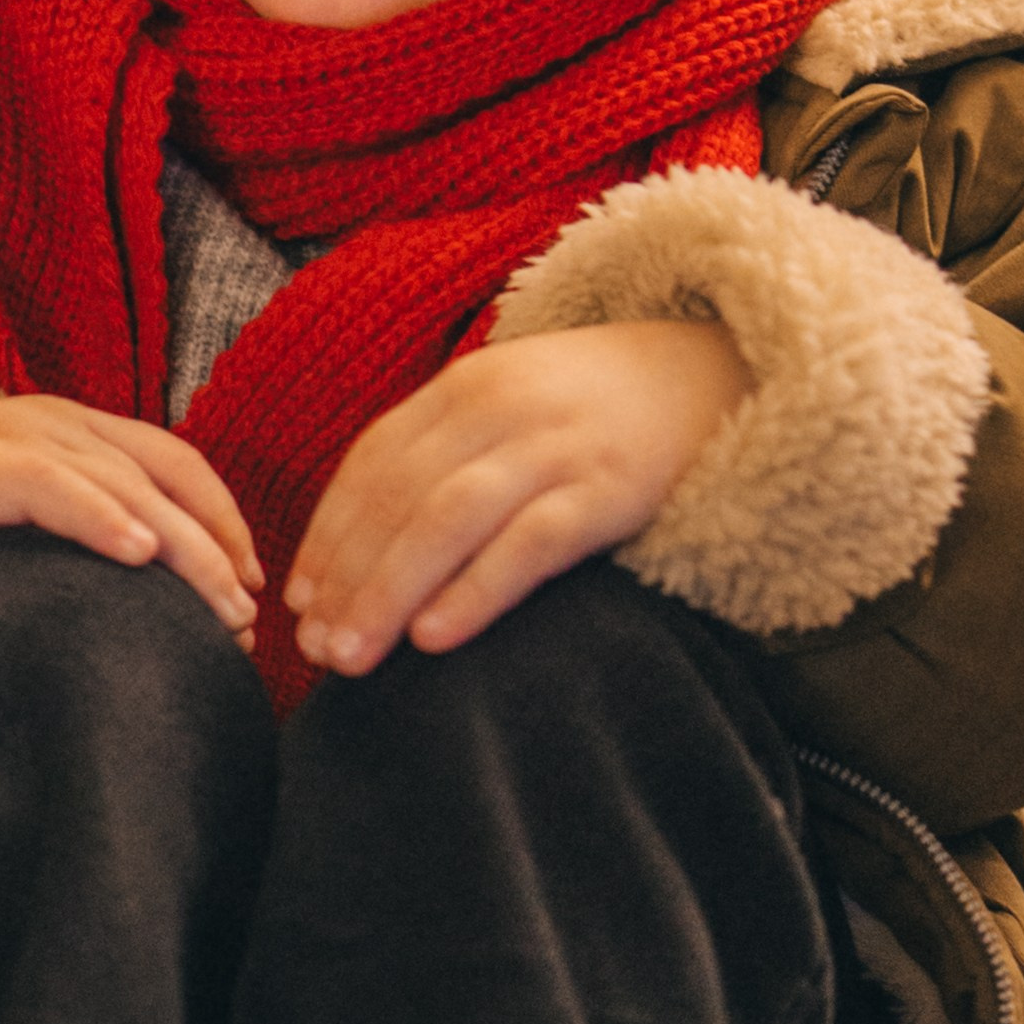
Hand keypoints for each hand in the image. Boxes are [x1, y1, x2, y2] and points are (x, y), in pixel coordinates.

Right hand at [0, 396, 263, 644]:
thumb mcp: (22, 539)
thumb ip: (80, 548)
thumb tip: (159, 613)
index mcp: (73, 432)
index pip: (177, 467)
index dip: (223, 522)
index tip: (254, 588)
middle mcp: (53, 420)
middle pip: (165, 478)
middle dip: (216, 549)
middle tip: (245, 620)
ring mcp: (12, 434)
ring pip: (124, 484)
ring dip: (181, 548)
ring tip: (218, 607)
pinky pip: (51, 485)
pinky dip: (102, 518)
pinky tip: (139, 558)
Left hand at [286, 320, 747, 675]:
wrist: (724, 366)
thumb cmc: (604, 406)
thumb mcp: (518, 402)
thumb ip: (452, 450)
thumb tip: (372, 541)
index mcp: (467, 386)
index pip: (373, 463)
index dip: (330, 534)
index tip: (299, 601)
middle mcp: (501, 408)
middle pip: (399, 497)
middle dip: (348, 578)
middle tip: (314, 652)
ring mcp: (557, 446)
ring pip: (448, 519)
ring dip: (389, 592)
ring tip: (354, 658)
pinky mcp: (613, 488)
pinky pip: (531, 543)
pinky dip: (476, 589)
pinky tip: (435, 638)